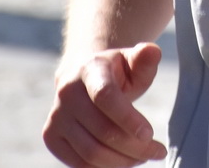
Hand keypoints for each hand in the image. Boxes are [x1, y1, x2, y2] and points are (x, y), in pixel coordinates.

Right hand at [43, 43, 167, 167]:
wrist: (84, 79)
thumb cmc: (117, 73)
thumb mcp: (134, 62)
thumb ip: (145, 59)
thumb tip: (152, 52)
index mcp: (89, 69)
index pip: (105, 97)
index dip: (127, 118)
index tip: (149, 134)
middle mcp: (67, 92)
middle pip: (103, 131)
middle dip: (135, 147)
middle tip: (156, 151)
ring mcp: (56, 116)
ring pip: (91, 152)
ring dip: (122, 161)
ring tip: (143, 156)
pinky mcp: (51, 136)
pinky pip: (79, 164)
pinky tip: (124, 161)